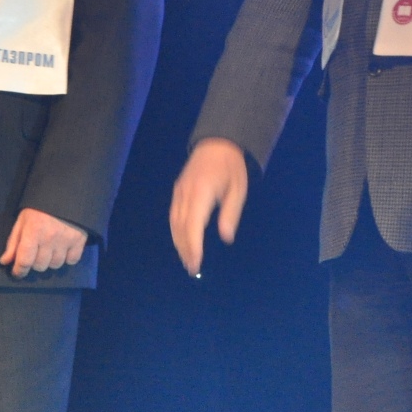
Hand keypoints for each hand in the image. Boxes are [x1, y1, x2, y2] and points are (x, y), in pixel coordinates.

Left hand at [0, 208, 88, 277]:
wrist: (66, 193)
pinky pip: (72, 260)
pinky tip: (63, 251)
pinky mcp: (80, 240)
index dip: (19, 271)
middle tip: (35, 254)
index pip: (24, 261)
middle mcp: (49, 238)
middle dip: (34, 263)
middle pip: (40, 266)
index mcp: (33, 232)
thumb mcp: (22, 221)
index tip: (18, 273)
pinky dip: (67, 259)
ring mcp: (66, 240)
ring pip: (55, 265)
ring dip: (50, 261)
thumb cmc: (39, 208)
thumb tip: (5, 262)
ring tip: (49, 252)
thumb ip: (13, 242)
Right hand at [169, 137, 248, 276]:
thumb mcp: (238, 189)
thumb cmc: (231, 167)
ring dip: (179, 242)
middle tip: (192, 268)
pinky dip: (176, 231)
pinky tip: (182, 241)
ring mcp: (179, 191)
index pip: (193, 225)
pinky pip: (173, 215)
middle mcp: (185, 193)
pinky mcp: (177, 191)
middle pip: (180, 227)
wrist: (217, 142)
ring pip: (174, 222)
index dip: (193, 246)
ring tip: (187, 259)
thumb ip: (231, 213)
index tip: (196, 263)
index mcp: (201, 192)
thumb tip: (226, 237)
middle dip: (185, 249)